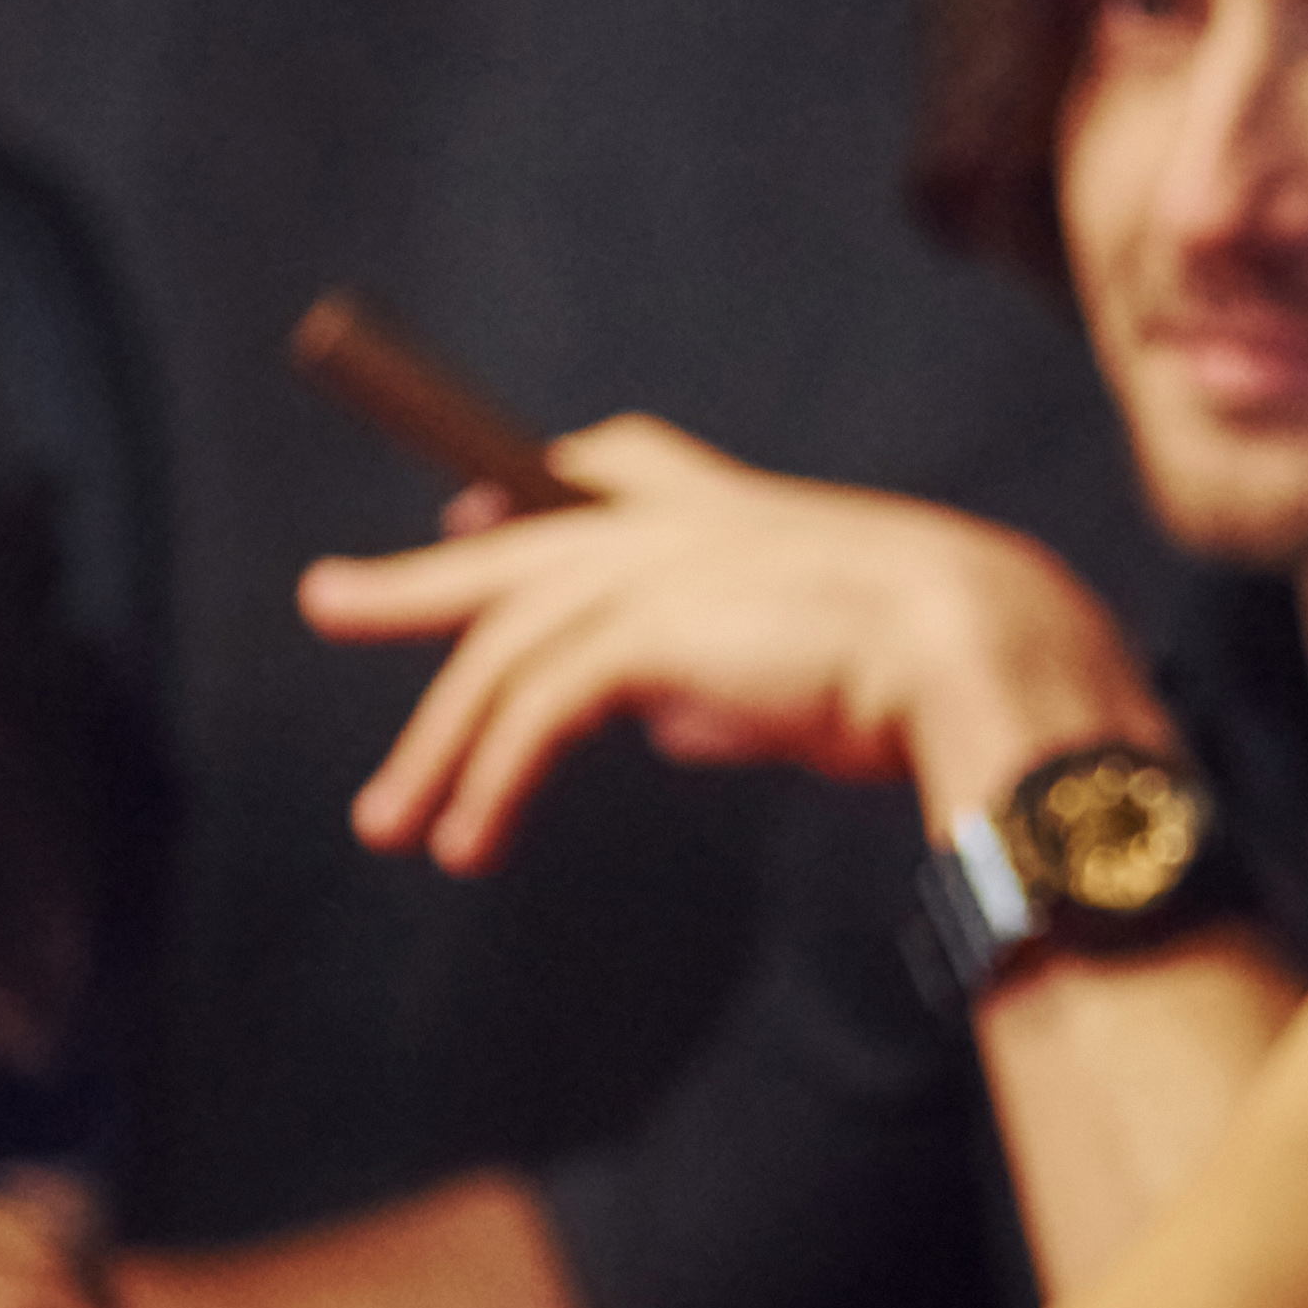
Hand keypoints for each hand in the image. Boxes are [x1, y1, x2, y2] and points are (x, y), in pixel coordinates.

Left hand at [293, 416, 1161, 876]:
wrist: (976, 647)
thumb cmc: (933, 665)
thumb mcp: (812, 660)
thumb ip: (727, 680)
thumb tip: (668, 726)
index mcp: (739, 514)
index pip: (615, 468)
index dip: (534, 487)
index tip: (473, 504)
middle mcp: (681, 526)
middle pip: (515, 549)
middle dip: (417, 581)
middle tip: (331, 598)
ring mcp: (654, 570)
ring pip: (504, 653)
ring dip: (441, 746)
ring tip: (393, 822)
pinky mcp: (642, 633)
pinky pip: (534, 715)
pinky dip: (492, 781)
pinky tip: (470, 839)